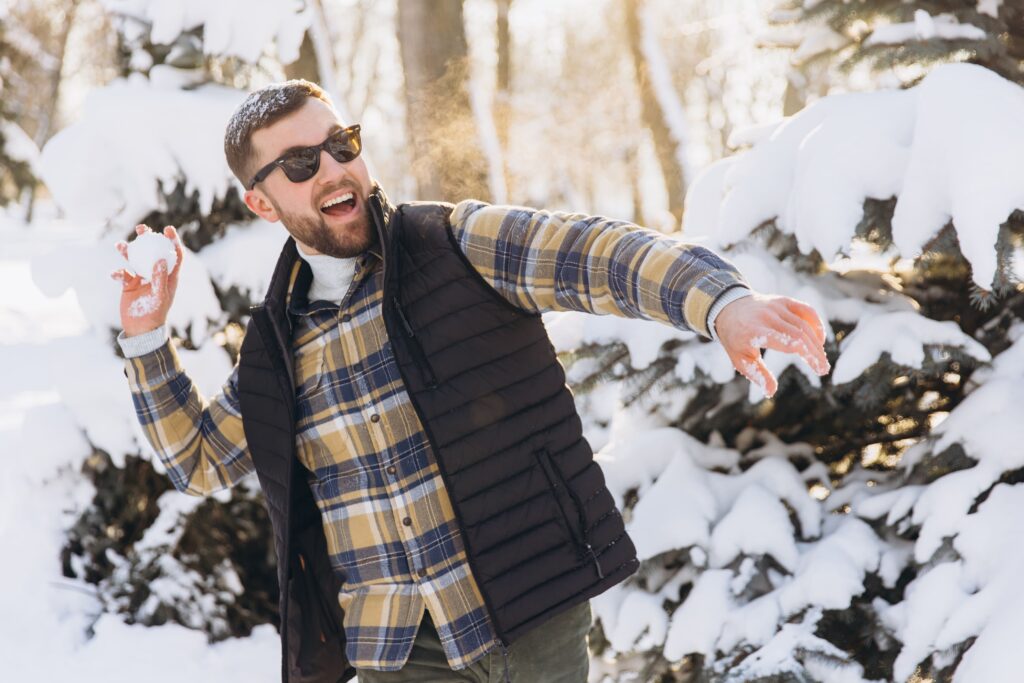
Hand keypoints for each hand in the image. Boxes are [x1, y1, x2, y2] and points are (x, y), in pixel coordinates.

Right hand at [111, 224, 183, 336]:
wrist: (142, 328)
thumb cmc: (156, 313)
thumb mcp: (160, 296)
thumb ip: (160, 278)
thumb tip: (161, 259)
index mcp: (169, 275)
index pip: (174, 254)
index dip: (173, 240)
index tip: (168, 229)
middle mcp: (155, 274)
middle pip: (152, 251)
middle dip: (147, 238)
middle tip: (141, 228)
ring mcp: (142, 278)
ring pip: (135, 259)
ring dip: (128, 250)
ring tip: (120, 244)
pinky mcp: (129, 284)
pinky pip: (122, 274)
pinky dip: (118, 273)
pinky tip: (115, 275)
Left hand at [713, 292, 828, 398]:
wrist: (728, 308)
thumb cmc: (735, 338)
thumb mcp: (740, 359)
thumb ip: (757, 374)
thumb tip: (771, 392)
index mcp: (751, 331)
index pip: (781, 340)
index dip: (801, 351)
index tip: (816, 367)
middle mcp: (765, 316)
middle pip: (798, 334)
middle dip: (814, 353)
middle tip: (824, 370)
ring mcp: (775, 306)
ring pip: (804, 325)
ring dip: (816, 343)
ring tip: (821, 361)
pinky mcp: (783, 301)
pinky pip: (806, 311)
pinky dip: (816, 324)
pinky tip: (819, 340)